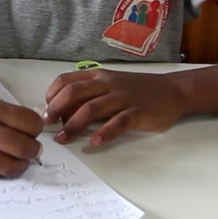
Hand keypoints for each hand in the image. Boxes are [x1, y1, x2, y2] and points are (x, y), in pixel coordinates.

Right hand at [0, 88, 43, 177]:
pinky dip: (5, 170)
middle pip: (24, 147)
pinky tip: (6, 162)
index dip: (37, 128)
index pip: (30, 124)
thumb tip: (32, 131)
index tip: (36, 130)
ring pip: (11, 166)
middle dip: (34, 149)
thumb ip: (10, 115)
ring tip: (23, 159)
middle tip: (34, 148)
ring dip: (23, 164)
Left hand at [43, 70, 184, 145]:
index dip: (51, 95)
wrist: (172, 90)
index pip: (66, 80)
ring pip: (92, 108)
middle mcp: (107, 84)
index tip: (44, 110)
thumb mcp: (111, 86)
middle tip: (46, 124)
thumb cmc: (137, 90)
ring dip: (73, 124)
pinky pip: (118, 122)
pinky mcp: (137, 112)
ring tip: (63, 138)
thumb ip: (90, 96)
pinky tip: (95, 141)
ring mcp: (123, 97)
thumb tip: (63, 112)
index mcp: (98, 77)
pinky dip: (105, 132)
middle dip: (56, 109)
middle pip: (74, 92)